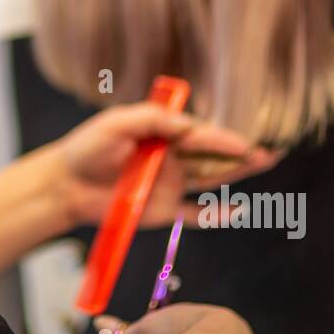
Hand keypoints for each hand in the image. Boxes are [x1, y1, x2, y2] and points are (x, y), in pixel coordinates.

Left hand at [48, 102, 280, 228]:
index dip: (222, 138)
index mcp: (162, 134)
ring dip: (236, 174)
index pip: (198, 135)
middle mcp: (171, 158)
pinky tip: (236, 210)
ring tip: (262, 163)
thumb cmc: (88, 148)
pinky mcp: (163, 210)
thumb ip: (152, 119)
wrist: (66, 184)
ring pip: (209, 180)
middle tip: (267, 153)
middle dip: (239, 153)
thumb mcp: (117, 123)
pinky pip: (193, 214)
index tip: (242, 142)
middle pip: (212, 156)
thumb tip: (188, 125)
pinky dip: (214, 214)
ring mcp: (169, 185)